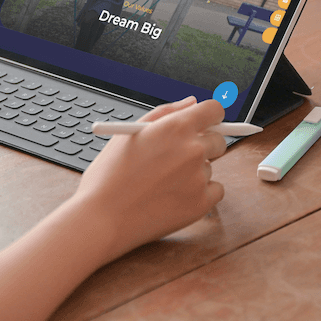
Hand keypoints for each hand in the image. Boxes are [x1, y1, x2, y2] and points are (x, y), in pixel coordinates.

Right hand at [75, 97, 226, 259]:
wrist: (102, 217)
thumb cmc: (109, 175)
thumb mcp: (130, 133)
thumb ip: (166, 112)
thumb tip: (192, 103)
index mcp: (175, 127)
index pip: (214, 110)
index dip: (209, 116)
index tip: (205, 124)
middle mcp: (193, 150)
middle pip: (218, 140)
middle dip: (204, 145)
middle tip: (179, 158)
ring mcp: (199, 178)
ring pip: (210, 168)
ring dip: (194, 172)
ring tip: (161, 183)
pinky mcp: (202, 204)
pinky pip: (214, 191)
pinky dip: (199, 194)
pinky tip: (172, 197)